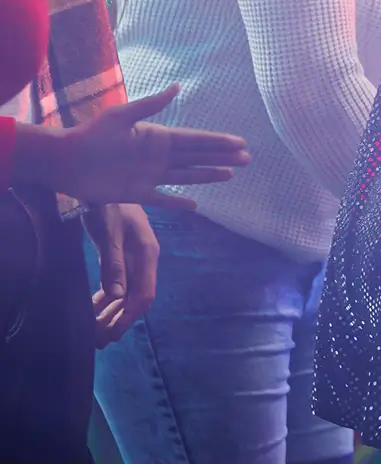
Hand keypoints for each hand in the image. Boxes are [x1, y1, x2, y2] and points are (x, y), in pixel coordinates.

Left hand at [17, 85, 249, 206]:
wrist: (65, 160)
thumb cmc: (91, 135)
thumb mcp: (122, 116)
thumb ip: (152, 105)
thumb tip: (177, 87)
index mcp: (158, 137)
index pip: (195, 140)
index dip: (218, 142)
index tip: (240, 142)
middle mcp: (159, 157)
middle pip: (198, 158)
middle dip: (222, 158)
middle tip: (247, 159)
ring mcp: (150, 176)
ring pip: (187, 176)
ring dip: (209, 175)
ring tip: (231, 175)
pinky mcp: (137, 194)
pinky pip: (163, 199)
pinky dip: (179, 203)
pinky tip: (195, 206)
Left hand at [83, 203, 157, 346]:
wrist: (109, 179)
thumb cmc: (109, 205)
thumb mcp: (109, 233)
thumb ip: (114, 264)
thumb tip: (116, 298)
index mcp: (147, 254)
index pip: (143, 294)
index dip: (129, 316)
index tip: (112, 334)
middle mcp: (145, 259)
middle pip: (136, 298)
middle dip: (119, 320)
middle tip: (99, 341)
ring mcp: (135, 258)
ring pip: (127, 293)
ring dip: (112, 313)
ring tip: (95, 331)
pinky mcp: (124, 256)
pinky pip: (119, 284)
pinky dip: (107, 299)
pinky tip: (94, 308)